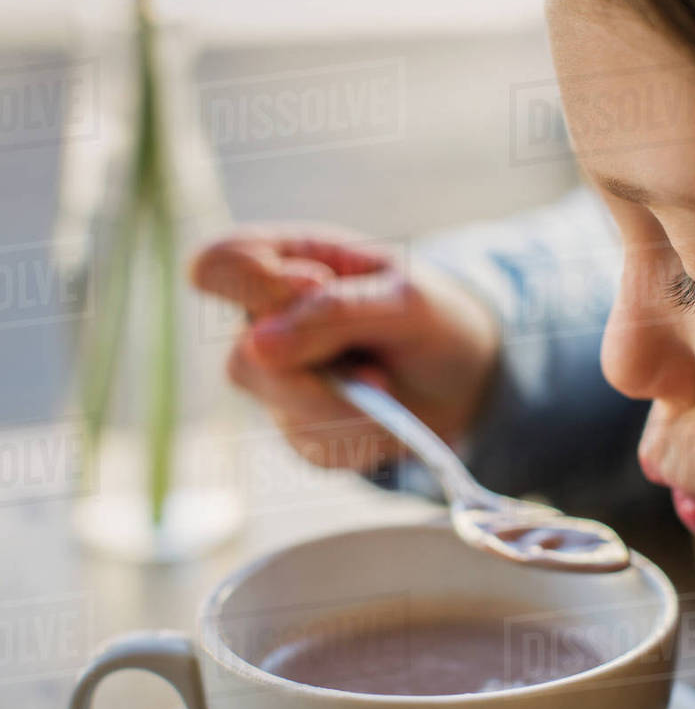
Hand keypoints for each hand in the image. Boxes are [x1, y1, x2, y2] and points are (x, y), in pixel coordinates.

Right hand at [189, 228, 499, 472]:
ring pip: (282, 409)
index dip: (254, 284)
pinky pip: (313, 447)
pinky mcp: (299, 429)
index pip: (217, 267)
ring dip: (349, 407)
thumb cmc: (432, 317)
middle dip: (320, 372)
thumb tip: (256, 348)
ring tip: (386, 387)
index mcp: (284, 261)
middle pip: (244, 359)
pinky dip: (361, 435)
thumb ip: (336, 312)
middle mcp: (266, 321)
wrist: (464, 377)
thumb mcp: (406, 300)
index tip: (316, 285)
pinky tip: (383, 416)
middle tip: (375, 369)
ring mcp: (277, 379)